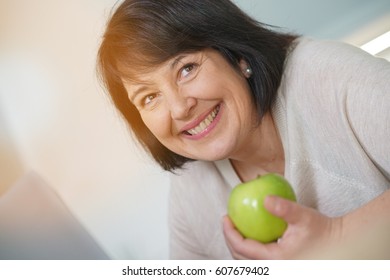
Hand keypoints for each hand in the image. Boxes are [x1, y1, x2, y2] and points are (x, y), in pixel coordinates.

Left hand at [222, 195, 341, 258]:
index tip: (225, 217)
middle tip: (227, 221)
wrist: (338, 244)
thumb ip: (284, 208)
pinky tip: (251, 233)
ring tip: (236, 227)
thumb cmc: (323, 231)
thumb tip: (265, 198)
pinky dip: (249, 248)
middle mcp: (275, 268)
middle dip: (230, 239)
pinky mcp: (281, 265)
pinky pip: (258, 260)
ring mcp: (278, 268)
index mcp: (276, 260)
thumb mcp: (304, 216)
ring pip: (248, 261)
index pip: (243, 248)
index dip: (230, 233)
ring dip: (238, 245)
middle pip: (241, 258)